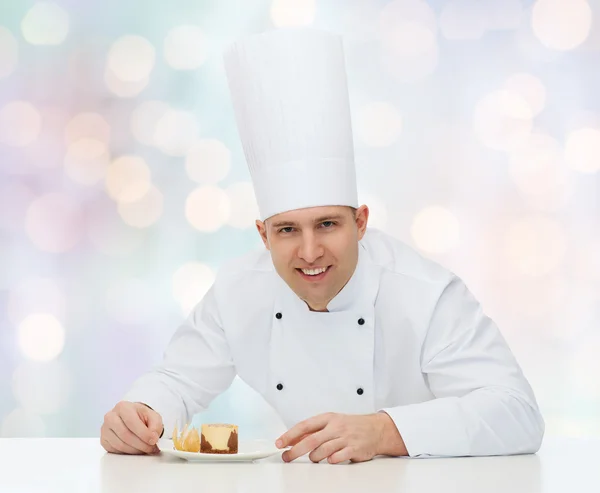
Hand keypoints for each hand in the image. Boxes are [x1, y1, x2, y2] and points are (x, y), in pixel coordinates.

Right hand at [101, 401, 162, 454]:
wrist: (132, 418)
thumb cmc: (141, 417)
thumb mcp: (153, 417)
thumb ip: (156, 425)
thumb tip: (153, 437)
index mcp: (123, 407)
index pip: (131, 422)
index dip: (143, 433)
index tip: (153, 440)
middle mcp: (111, 417)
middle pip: (125, 435)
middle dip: (141, 444)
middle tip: (151, 448)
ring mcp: (105, 429)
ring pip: (120, 445)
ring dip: (135, 450)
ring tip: (146, 449)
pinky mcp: (104, 440)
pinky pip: (115, 450)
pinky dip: (128, 453)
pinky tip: (136, 449)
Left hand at [275, 412, 406, 463]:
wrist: (376, 429)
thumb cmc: (351, 426)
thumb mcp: (332, 422)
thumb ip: (314, 431)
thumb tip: (293, 439)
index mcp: (328, 418)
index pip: (305, 426)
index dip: (290, 435)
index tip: (280, 443)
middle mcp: (336, 427)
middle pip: (311, 440)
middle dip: (296, 450)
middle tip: (287, 457)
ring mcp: (345, 438)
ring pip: (323, 450)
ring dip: (314, 457)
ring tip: (315, 458)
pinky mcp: (354, 449)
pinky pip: (338, 457)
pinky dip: (331, 460)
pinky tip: (330, 460)